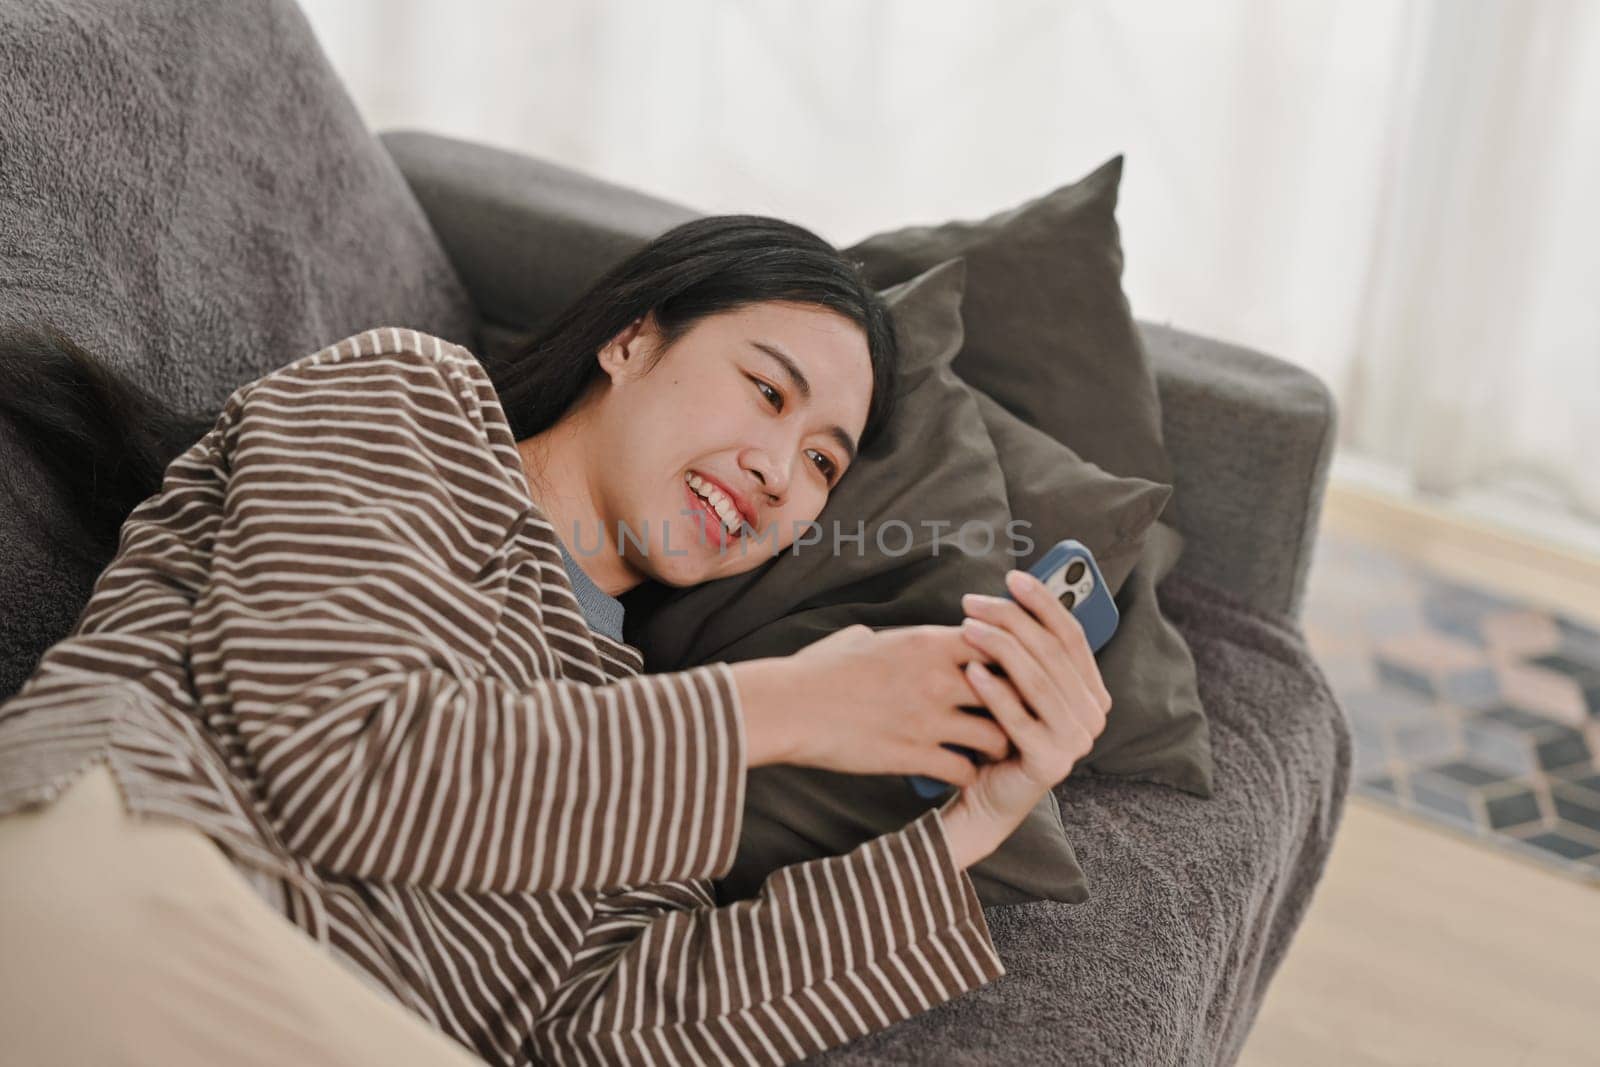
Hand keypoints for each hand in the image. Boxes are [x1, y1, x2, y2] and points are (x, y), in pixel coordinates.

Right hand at [731, 623, 1013, 783]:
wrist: (790, 706)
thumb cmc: (818, 670)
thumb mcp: (860, 638)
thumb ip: (891, 639)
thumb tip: (886, 638)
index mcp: (927, 642)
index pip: (997, 643)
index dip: (1008, 660)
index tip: (1008, 674)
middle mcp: (937, 677)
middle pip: (1009, 689)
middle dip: (1017, 705)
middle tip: (1015, 717)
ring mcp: (929, 718)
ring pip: (997, 735)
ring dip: (999, 745)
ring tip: (992, 752)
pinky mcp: (915, 755)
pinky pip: (965, 770)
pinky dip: (967, 776)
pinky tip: (960, 775)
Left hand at [939, 568, 1112, 864]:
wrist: (986, 795)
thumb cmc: (999, 731)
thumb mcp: (1018, 685)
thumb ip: (1029, 650)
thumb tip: (1014, 591)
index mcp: (1092, 692)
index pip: (1072, 635)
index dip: (1044, 602)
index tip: (1012, 577)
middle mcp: (1093, 716)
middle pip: (1052, 653)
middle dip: (1012, 620)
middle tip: (972, 602)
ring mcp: (1076, 742)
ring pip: (1037, 680)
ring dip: (1000, 647)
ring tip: (966, 627)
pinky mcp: (1051, 764)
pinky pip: (1019, 718)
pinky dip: (993, 691)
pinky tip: (970, 669)